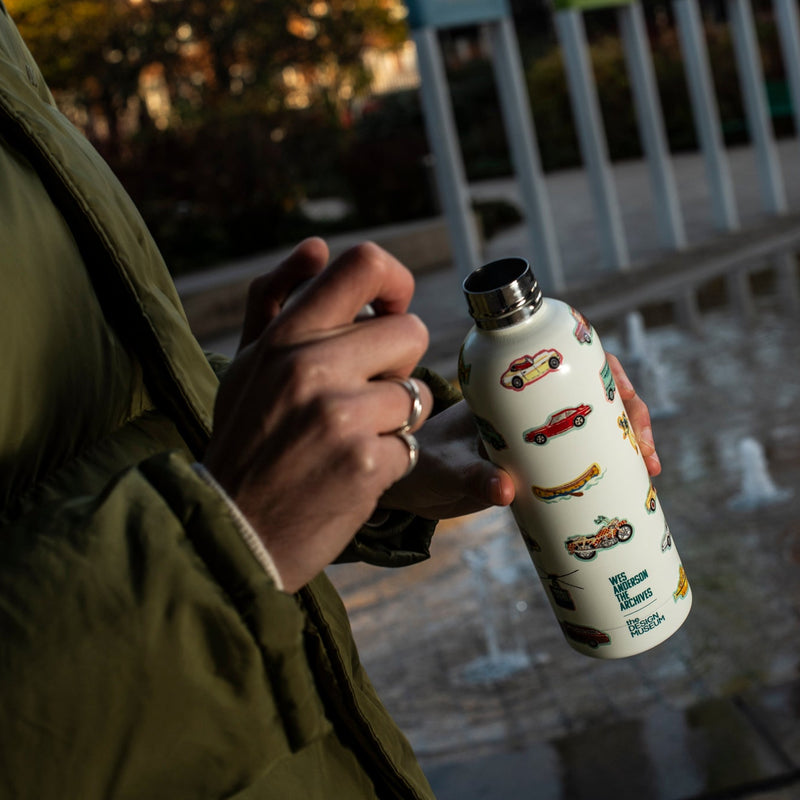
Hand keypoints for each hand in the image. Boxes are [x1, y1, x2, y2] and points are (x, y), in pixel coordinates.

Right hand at [203, 238, 433, 592]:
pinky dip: (390, 460)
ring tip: (351, 438)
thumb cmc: (244, 441)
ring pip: (418, 391)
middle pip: (411, 330)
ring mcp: (341, 416)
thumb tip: (318, 248)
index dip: (395, 282)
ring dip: (396, 418)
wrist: (232, 531)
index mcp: (285, 336)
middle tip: (363, 395)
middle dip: (399, 365)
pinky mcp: (367, 463)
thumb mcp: (246, 365)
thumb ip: (277, 300)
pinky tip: (350, 473)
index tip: (391, 310)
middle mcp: (311, 366)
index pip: (363, 264)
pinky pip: (411, 443)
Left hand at [381, 352, 659, 519]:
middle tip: (647, 448)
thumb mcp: (447, 471)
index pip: (566, 364)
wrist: (409, 486)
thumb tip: (507, 491)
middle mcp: (529, 406)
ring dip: (629, 439)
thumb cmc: (423, 465)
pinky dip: (613, 465)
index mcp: (509, 391)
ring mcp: (539, 434)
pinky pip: (585, 456)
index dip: (605, 374)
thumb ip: (472, 479)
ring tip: (649, 469)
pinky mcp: (542, 464)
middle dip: (630, 412)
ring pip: (595, 424)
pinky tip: (635, 485)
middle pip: (593, 393)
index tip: (625, 399)